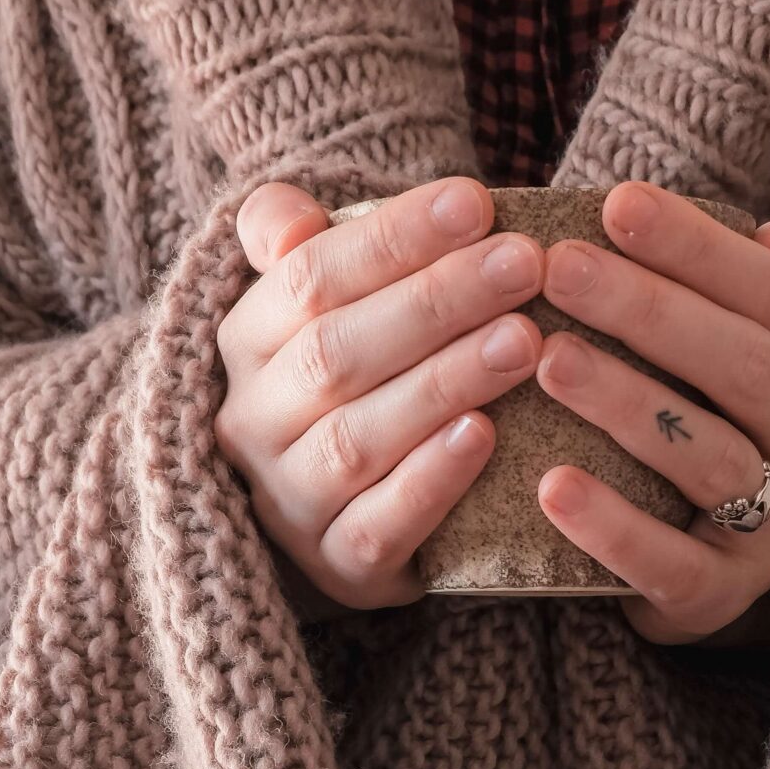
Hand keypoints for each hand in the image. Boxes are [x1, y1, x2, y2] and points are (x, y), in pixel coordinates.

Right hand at [214, 176, 544, 612]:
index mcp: (244, 342)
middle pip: (337, 352)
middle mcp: (253, 423)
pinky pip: (378, 524)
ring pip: (359, 437)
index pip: (308, 278)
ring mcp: (290, 501)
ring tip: (524, 341)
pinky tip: (486, 435)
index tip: (476, 203)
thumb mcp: (316, 303)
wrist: (340, 514)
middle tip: (524, 264)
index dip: (393, 239)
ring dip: (445, 383)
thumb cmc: (349, 379)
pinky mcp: (339, 565)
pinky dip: (432, 480)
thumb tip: (289, 219)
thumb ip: (296, 243)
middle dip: (436, 302)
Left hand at [532, 180, 769, 644]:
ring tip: (548, 361)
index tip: (616, 204)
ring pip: (713, 458)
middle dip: (652, 310)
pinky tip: (550, 487)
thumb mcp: (722, 357)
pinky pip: (671, 563)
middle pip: (747, 367)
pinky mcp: (723, 596)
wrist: (694, 570)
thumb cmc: (695, 429)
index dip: (701, 247)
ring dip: (628, 404)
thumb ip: (737, 292)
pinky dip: (611, 526)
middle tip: (560, 268)